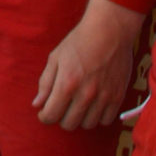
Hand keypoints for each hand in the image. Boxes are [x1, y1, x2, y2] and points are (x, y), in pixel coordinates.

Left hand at [35, 0, 145, 129]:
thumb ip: (45, 83)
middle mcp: (85, 94)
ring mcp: (103, 97)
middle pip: (69, 124)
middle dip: (61, 118)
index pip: (51, 115)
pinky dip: (98, 117)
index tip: (45, 112)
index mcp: (67, 83)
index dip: (45, 116)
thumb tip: (37, 104)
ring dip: (80, 119)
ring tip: (78, 106)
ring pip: (88, 125)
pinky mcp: (118, 97)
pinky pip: (106, 121)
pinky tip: (93, 106)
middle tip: (62, 107)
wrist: (109, 30)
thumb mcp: (56, 57)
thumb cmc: (79, 41)